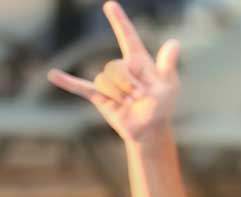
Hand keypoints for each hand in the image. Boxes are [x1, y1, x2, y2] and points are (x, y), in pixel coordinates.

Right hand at [48, 1, 179, 142]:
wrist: (151, 129)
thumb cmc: (162, 105)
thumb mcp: (169, 86)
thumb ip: (167, 65)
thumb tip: (174, 43)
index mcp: (138, 61)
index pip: (127, 37)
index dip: (119, 22)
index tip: (110, 6)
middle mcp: (121, 67)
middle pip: (115, 67)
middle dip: (129, 84)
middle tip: (142, 97)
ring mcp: (109, 81)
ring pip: (104, 81)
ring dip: (119, 95)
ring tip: (130, 103)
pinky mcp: (100, 95)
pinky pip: (81, 87)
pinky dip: (67, 82)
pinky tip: (53, 75)